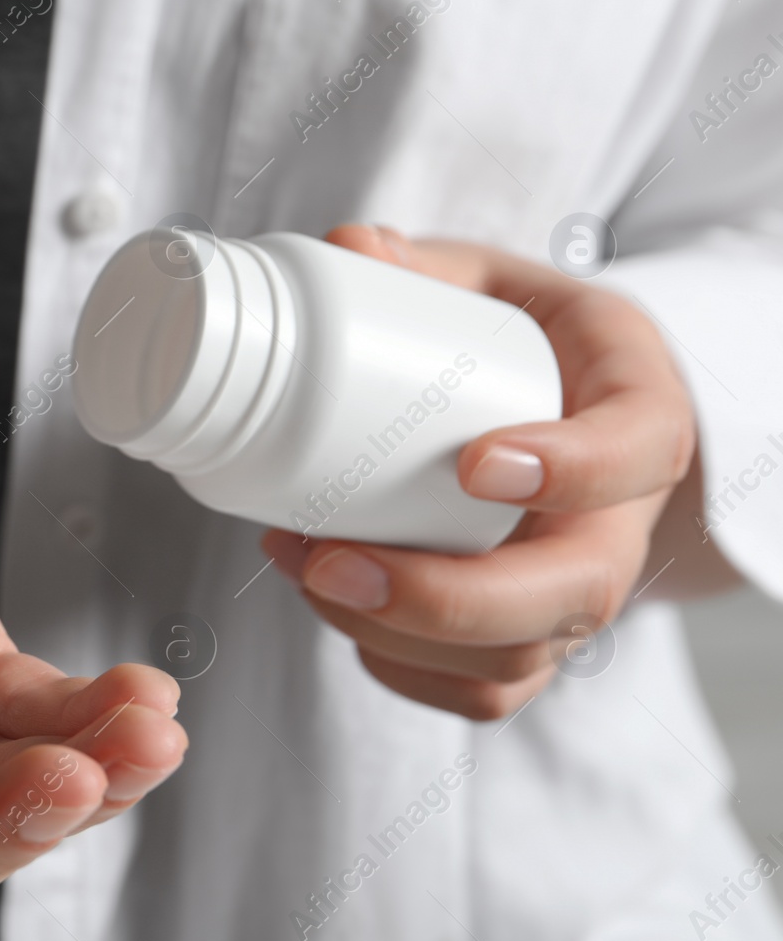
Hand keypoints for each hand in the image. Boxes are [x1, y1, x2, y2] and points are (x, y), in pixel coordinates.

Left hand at [262, 224, 714, 719]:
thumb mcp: (500, 284)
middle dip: (443, 597)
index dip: (570, 471)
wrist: (576, 420)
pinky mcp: (531, 644)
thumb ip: (429, 270)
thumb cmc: (533, 345)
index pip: (636, 455)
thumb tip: (346, 246)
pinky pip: (479, 694)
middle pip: (569, 596)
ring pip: (511, 660)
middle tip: (330, 559)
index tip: (478, 463)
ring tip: (300, 563)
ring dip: (392, 634)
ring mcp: (578, 597)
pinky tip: (332, 607)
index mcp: (639, 416)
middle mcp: (621, 526)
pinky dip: (396, 668)